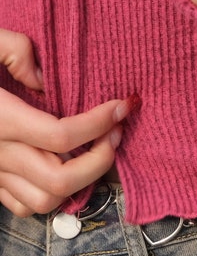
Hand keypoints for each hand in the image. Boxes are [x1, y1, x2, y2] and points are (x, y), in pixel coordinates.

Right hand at [0, 28, 135, 216]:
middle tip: (115, 134)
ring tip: (95, 152)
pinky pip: (23, 206)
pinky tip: (61, 168)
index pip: (62, 136)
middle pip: (60, 179)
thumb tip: (43, 78)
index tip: (123, 107)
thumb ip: (13, 50)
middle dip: (100, 162)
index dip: (100, 123)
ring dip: (78, 183)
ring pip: (45, 201)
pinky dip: (50, 195)